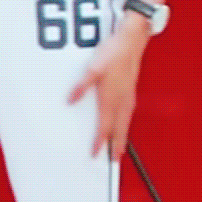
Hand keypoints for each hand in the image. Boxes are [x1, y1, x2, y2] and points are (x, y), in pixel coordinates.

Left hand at [68, 15, 150, 159]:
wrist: (131, 41)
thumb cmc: (113, 53)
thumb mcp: (92, 68)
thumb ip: (81, 86)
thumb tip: (70, 101)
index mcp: (111, 99)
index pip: (105, 127)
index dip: (100, 142)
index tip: (95, 154)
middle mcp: (122, 102)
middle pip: (119, 130)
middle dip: (116, 146)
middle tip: (114, 161)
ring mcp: (129, 96)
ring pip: (125, 123)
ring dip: (122, 137)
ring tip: (119, 147)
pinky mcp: (131, 90)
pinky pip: (128, 114)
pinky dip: (125, 124)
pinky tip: (123, 122)